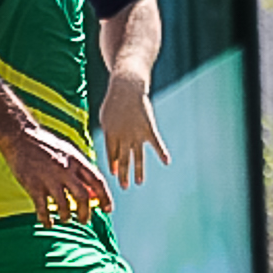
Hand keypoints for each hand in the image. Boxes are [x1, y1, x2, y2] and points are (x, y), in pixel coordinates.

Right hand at [3, 125, 112, 226]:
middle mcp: (65, 170)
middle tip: (85, 221)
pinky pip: (42, 208)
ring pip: (64, 205)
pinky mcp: (33, 185)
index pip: (97, 181)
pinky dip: (47, 219)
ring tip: (65, 219)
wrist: (19, 135)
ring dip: (66, 216)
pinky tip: (48, 223)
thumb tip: (93, 192)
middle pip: (82, 196)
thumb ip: (80, 171)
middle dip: (86, 212)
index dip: (105, 197)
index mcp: (76, 160)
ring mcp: (49, 178)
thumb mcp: (68, 152)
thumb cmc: (45, 144)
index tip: (108, 209)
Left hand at [97, 71, 170, 187]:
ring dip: (138, 171)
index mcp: (110, 134)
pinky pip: (156, 143)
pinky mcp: (149, 128)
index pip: (111, 154)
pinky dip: (162, 152)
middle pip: (122, 159)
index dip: (112, 164)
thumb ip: (108, 132)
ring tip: (139, 183)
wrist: (127, 86)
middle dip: (123, 174)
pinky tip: (167, 162)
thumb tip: (109, 146)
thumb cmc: (114, 100)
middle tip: (124, 186)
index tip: (114, 174)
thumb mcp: (105, 116)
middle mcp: (123, 137)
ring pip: (137, 156)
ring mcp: (136, 134)